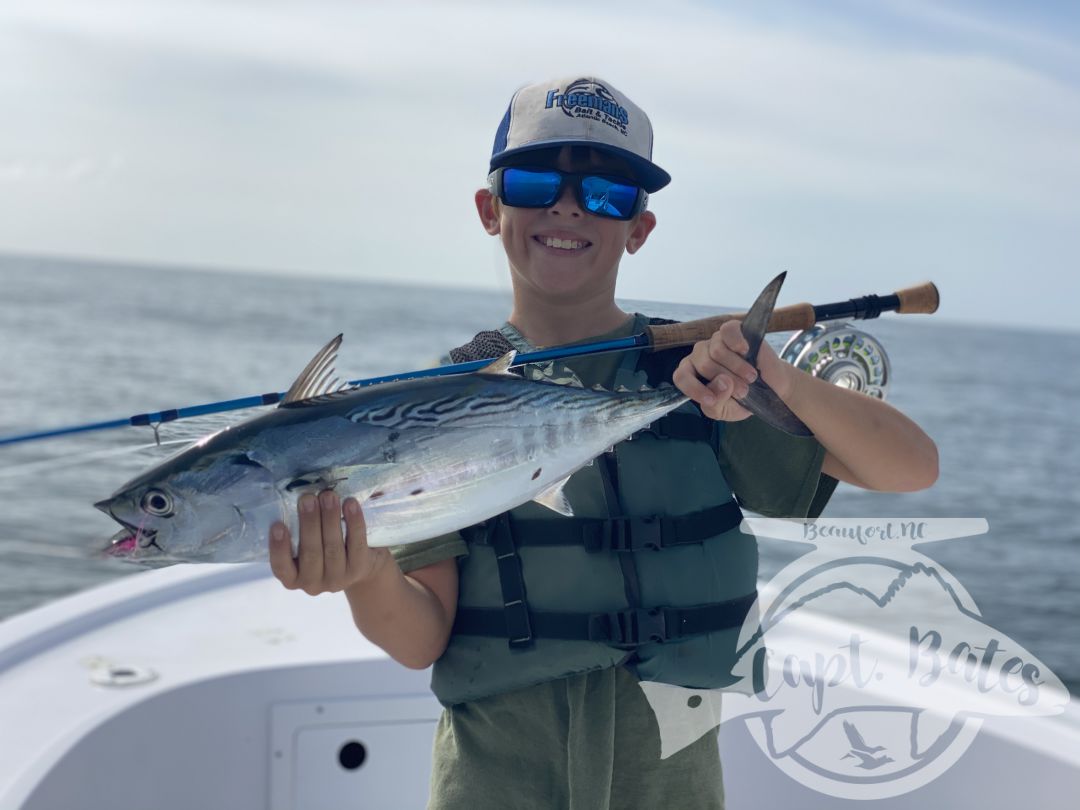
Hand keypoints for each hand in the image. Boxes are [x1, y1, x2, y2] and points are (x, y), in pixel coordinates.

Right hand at [269, 490, 390, 594]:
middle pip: (311, 553)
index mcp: (292, 578)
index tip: (277, 524)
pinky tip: (350, 504)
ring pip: (333, 548)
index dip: (279, 548)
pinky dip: (354, 522)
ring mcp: (337, 579)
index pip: (281, 567)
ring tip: (328, 496)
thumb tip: (296, 495)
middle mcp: (312, 584)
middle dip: (309, 523)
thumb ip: (297, 528)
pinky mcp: (358, 569)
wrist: (360, 563)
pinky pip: (356, 544)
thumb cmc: (322, 547)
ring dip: (330, 519)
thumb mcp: (304, 545)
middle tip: (307, 498)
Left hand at [672, 318, 793, 420]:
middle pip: (703, 365)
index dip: (694, 389)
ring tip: (750, 377)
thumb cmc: (741, 399)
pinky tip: (746, 352)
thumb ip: (715, 403)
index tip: (712, 401)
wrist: (770, 388)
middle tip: (743, 391)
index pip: (680, 377)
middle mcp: (700, 355)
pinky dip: (738, 343)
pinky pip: (728, 332)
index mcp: (692, 374)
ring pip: (717, 351)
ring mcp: (715, 340)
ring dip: (738, 368)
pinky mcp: (732, 329)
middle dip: (727, 383)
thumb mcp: (723, 411)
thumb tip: (722, 382)